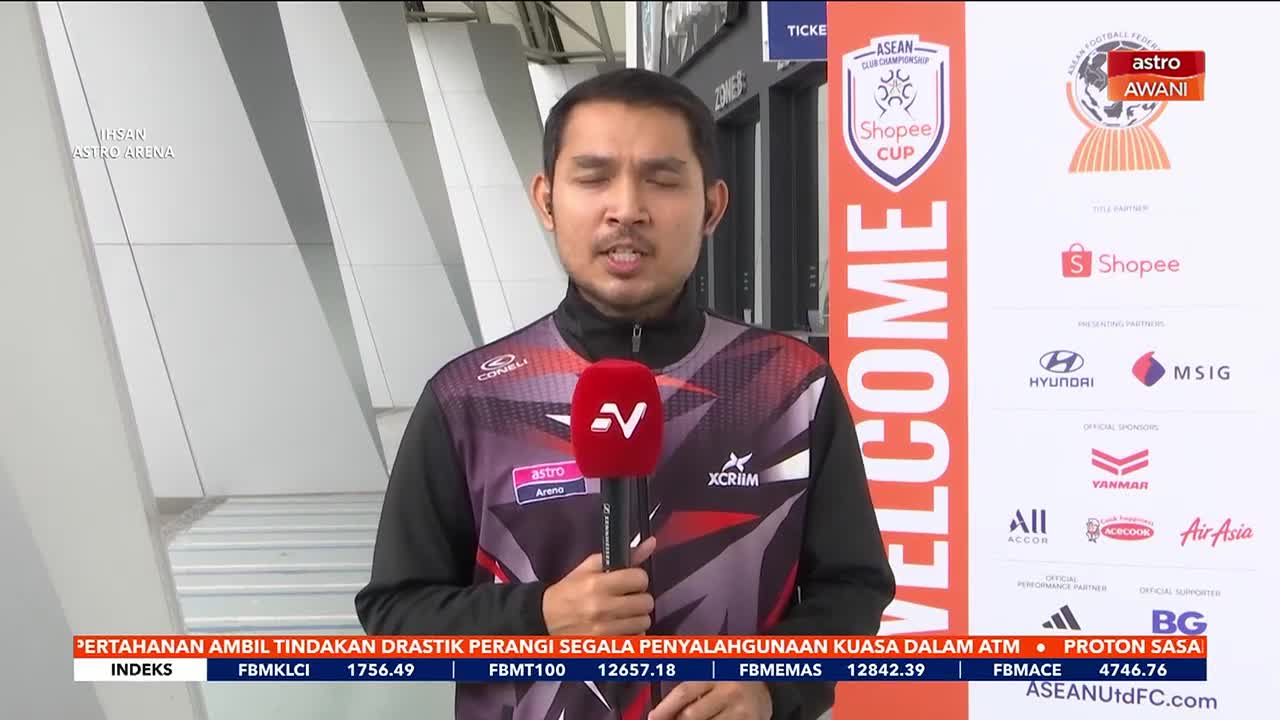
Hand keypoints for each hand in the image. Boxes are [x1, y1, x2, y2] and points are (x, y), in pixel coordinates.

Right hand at [542, 537, 656, 635]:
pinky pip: (635, 640)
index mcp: (596, 584)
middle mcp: (601, 608)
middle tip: (627, 598)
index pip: (639, 578)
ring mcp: (603, 631)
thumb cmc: (569, 592)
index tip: (631, 582)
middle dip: (639, 599)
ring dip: (636, 617)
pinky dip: (631, 635)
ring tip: (623, 614)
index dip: (638, 579)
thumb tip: (651, 543)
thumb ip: (623, 556)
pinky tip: (620, 628)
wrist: (545, 620)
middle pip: (646, 603)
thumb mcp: (589, 568)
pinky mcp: (604, 647)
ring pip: (643, 623)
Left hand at [648, 681, 771, 719]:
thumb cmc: (730, 676)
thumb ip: (690, 684)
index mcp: (715, 672)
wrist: (768, 684)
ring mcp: (740, 711)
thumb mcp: (711, 669)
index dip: (665, 708)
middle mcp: (728, 691)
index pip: (684, 692)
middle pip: (691, 716)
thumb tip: (662, 709)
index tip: (653, 718)